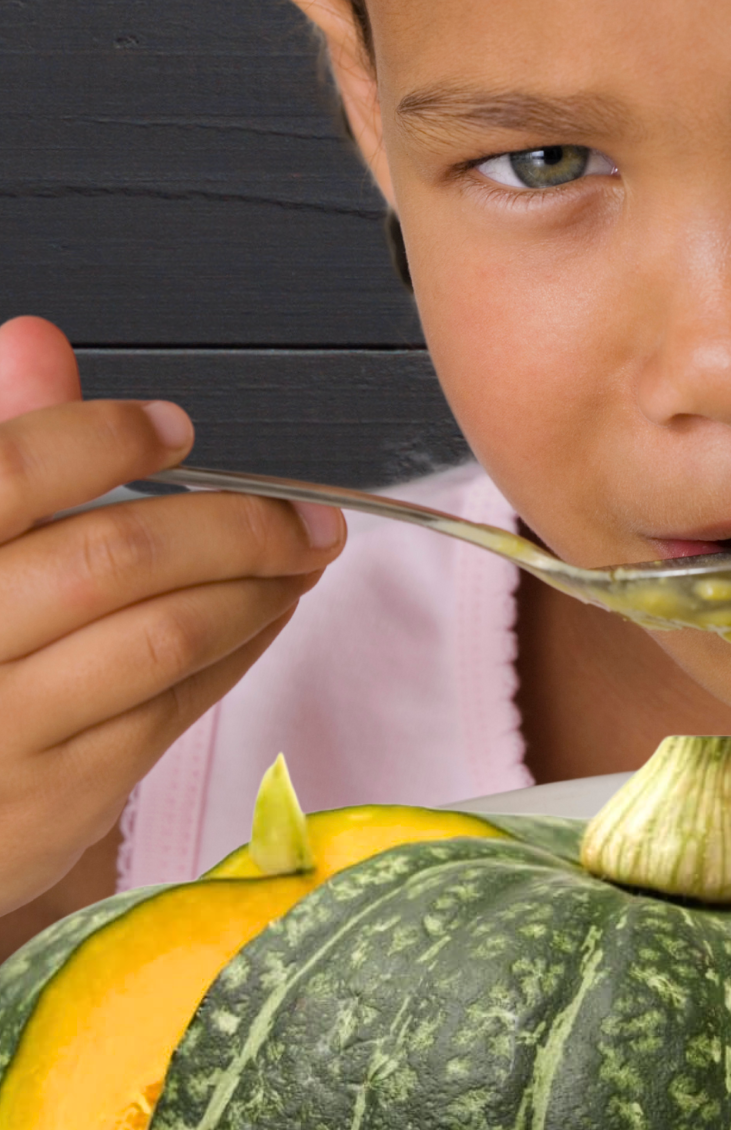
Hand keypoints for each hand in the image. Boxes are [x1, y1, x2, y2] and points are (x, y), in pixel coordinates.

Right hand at [0, 315, 346, 916]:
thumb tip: (38, 340)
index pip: (11, 471)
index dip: (104, 438)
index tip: (174, 427)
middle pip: (115, 557)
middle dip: (234, 527)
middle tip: (301, 516)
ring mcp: (8, 724)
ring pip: (164, 635)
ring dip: (257, 590)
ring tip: (300, 561)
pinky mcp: (63, 789)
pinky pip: (177, 703)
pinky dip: (240, 648)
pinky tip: (266, 613)